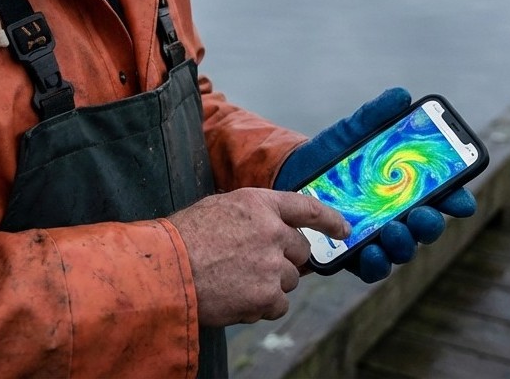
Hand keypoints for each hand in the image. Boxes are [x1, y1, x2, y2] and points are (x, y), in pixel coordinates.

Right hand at [169, 188, 348, 326]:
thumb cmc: (181, 239)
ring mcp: (272, 265)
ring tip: (234, 283)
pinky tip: (235, 299)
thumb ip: (250, 216)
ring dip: (269, 285)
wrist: (165, 270)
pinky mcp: (267, 295)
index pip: (306, 207)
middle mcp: (272, 231)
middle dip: (283, 261)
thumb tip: (268, 230)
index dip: (329, 219)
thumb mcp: (217, 209)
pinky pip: (278, 305)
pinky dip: (261, 306)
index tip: (344, 230)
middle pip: (300, 252)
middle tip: (253, 267)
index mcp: (259, 204)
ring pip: (288, 280)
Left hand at [272, 87, 477, 282]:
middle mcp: (398, 215)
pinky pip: (369, 266)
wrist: (293, 175)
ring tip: (393, 232)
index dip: (456, 200)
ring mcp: (377, 237)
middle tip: (423, 214)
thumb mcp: (352, 132)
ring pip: (401, 250)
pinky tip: (369, 251)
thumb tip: (401, 96)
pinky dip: (373, 262)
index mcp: (407, 187)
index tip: (461, 201)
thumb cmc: (333, 155)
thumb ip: (375, 116)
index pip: (442, 196)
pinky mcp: (352, 254)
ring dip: (403, 244)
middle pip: (425, 227)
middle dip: (429, 224)